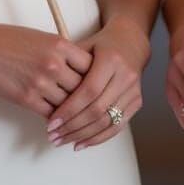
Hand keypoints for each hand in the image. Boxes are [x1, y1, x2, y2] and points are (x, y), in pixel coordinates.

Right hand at [0, 22, 91, 119]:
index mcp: (60, 44)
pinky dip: (56, 118)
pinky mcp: (27, 98)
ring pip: (69, 103)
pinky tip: (58, 120)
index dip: (95, 76)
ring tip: (77, 117)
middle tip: (92, 105)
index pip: (90, 65)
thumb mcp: (42, 37)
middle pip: (83, 86)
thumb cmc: (9, 40)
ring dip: (72, 111)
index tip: (98, 83)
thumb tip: (78, 67)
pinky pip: (51, 113)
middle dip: (87, 97)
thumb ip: (62, 51)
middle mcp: (54, 63)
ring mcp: (41, 82)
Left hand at [46, 15, 149, 149]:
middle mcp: (125, 75)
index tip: (52, 122)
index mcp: (111, 59)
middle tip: (53, 136)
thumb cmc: (101, 44)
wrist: (131, 41)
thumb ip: (68, 65)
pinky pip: (118, 126)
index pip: (89, 90)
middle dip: (73, 126)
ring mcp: (133, 89)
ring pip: (107, 121)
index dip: (69, 109)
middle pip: (97, 109)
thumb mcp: (84, 46)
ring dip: (83, 135)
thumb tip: (46, 90)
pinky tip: (81, 143)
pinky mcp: (137, 101)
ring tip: (63, 141)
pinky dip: (98, 138)